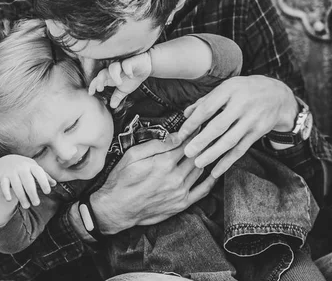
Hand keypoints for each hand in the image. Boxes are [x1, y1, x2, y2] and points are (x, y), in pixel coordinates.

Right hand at [0, 154, 56, 208]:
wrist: (6, 161)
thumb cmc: (25, 167)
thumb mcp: (34, 168)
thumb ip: (44, 176)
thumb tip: (54, 184)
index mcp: (32, 166)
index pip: (39, 173)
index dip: (44, 182)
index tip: (47, 192)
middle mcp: (22, 168)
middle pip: (28, 181)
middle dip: (32, 193)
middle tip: (36, 203)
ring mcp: (12, 172)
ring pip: (17, 185)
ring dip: (21, 197)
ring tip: (26, 206)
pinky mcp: (3, 176)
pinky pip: (4, 185)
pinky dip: (6, 192)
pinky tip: (9, 200)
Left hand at [88, 52, 151, 107]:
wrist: (147, 66)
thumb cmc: (134, 76)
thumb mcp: (125, 89)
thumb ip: (117, 96)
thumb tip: (112, 106)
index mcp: (110, 76)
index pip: (98, 79)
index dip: (93, 85)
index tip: (91, 93)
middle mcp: (114, 70)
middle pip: (102, 72)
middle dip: (99, 80)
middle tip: (100, 89)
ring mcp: (122, 64)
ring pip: (113, 67)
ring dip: (113, 75)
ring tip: (118, 83)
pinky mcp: (131, 61)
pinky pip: (126, 64)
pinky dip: (127, 69)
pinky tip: (130, 75)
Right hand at [90, 133, 216, 233]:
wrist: (117, 208)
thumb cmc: (122, 179)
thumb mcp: (133, 155)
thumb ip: (156, 145)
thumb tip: (176, 136)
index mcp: (164, 163)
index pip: (186, 142)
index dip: (194, 131)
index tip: (199, 123)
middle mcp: (175, 177)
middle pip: (196, 155)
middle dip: (202, 142)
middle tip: (207, 133)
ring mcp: (180, 191)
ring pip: (200, 169)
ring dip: (205, 158)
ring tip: (209, 148)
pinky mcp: (182, 204)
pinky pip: (203, 190)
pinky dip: (211, 179)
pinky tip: (213, 171)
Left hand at [179, 75, 298, 177]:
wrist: (278, 95)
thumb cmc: (244, 90)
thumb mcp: (226, 88)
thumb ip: (206, 101)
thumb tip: (186, 114)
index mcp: (229, 90)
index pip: (207, 108)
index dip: (193, 122)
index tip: (181, 135)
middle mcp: (242, 104)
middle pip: (219, 126)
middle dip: (201, 141)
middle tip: (187, 152)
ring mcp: (251, 120)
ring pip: (230, 140)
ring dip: (213, 154)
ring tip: (198, 163)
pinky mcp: (258, 132)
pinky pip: (241, 149)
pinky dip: (228, 161)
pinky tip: (216, 171)